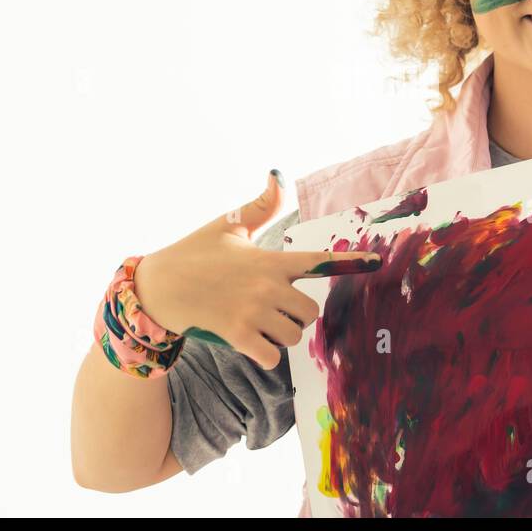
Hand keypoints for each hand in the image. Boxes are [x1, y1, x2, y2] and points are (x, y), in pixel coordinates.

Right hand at [132, 170, 381, 369]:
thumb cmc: (193, 253)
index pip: (318, 261)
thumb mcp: (228, 225)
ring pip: (293, 334)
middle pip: (309, 311)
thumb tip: (277, 173)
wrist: (157, 287)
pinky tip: (250, 343)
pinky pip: (273, 357)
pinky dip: (266, 354)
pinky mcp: (238, 336)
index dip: (349, 261)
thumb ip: (260, 206)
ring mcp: (253, 313)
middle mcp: (267, 286)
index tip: (375, 262)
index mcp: (269, 259)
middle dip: (297, 313)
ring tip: (258, 322)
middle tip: (274, 307)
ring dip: (281, 333)